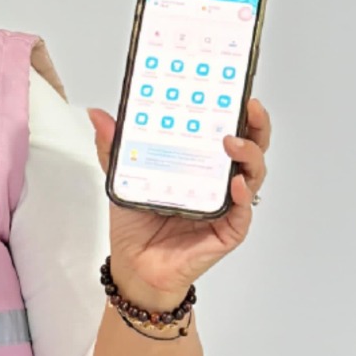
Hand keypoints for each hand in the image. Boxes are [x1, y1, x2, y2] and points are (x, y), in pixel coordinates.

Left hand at [87, 97, 271, 308]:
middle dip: (256, 125)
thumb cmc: (136, 225)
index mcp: (201, 164)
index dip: (236, 110)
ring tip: (233, 142)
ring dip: (249, 156)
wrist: (134, 267)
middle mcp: (219, 182)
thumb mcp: (124, 179)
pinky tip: (235, 185)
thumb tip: (99, 115)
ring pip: (253, 176)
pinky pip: (242, 214)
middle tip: (248, 106)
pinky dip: (241, 198)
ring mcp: (226, 207)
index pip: (228, 130)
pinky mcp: (227, 232)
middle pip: (251, 148)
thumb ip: (114, 148)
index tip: (235, 88)